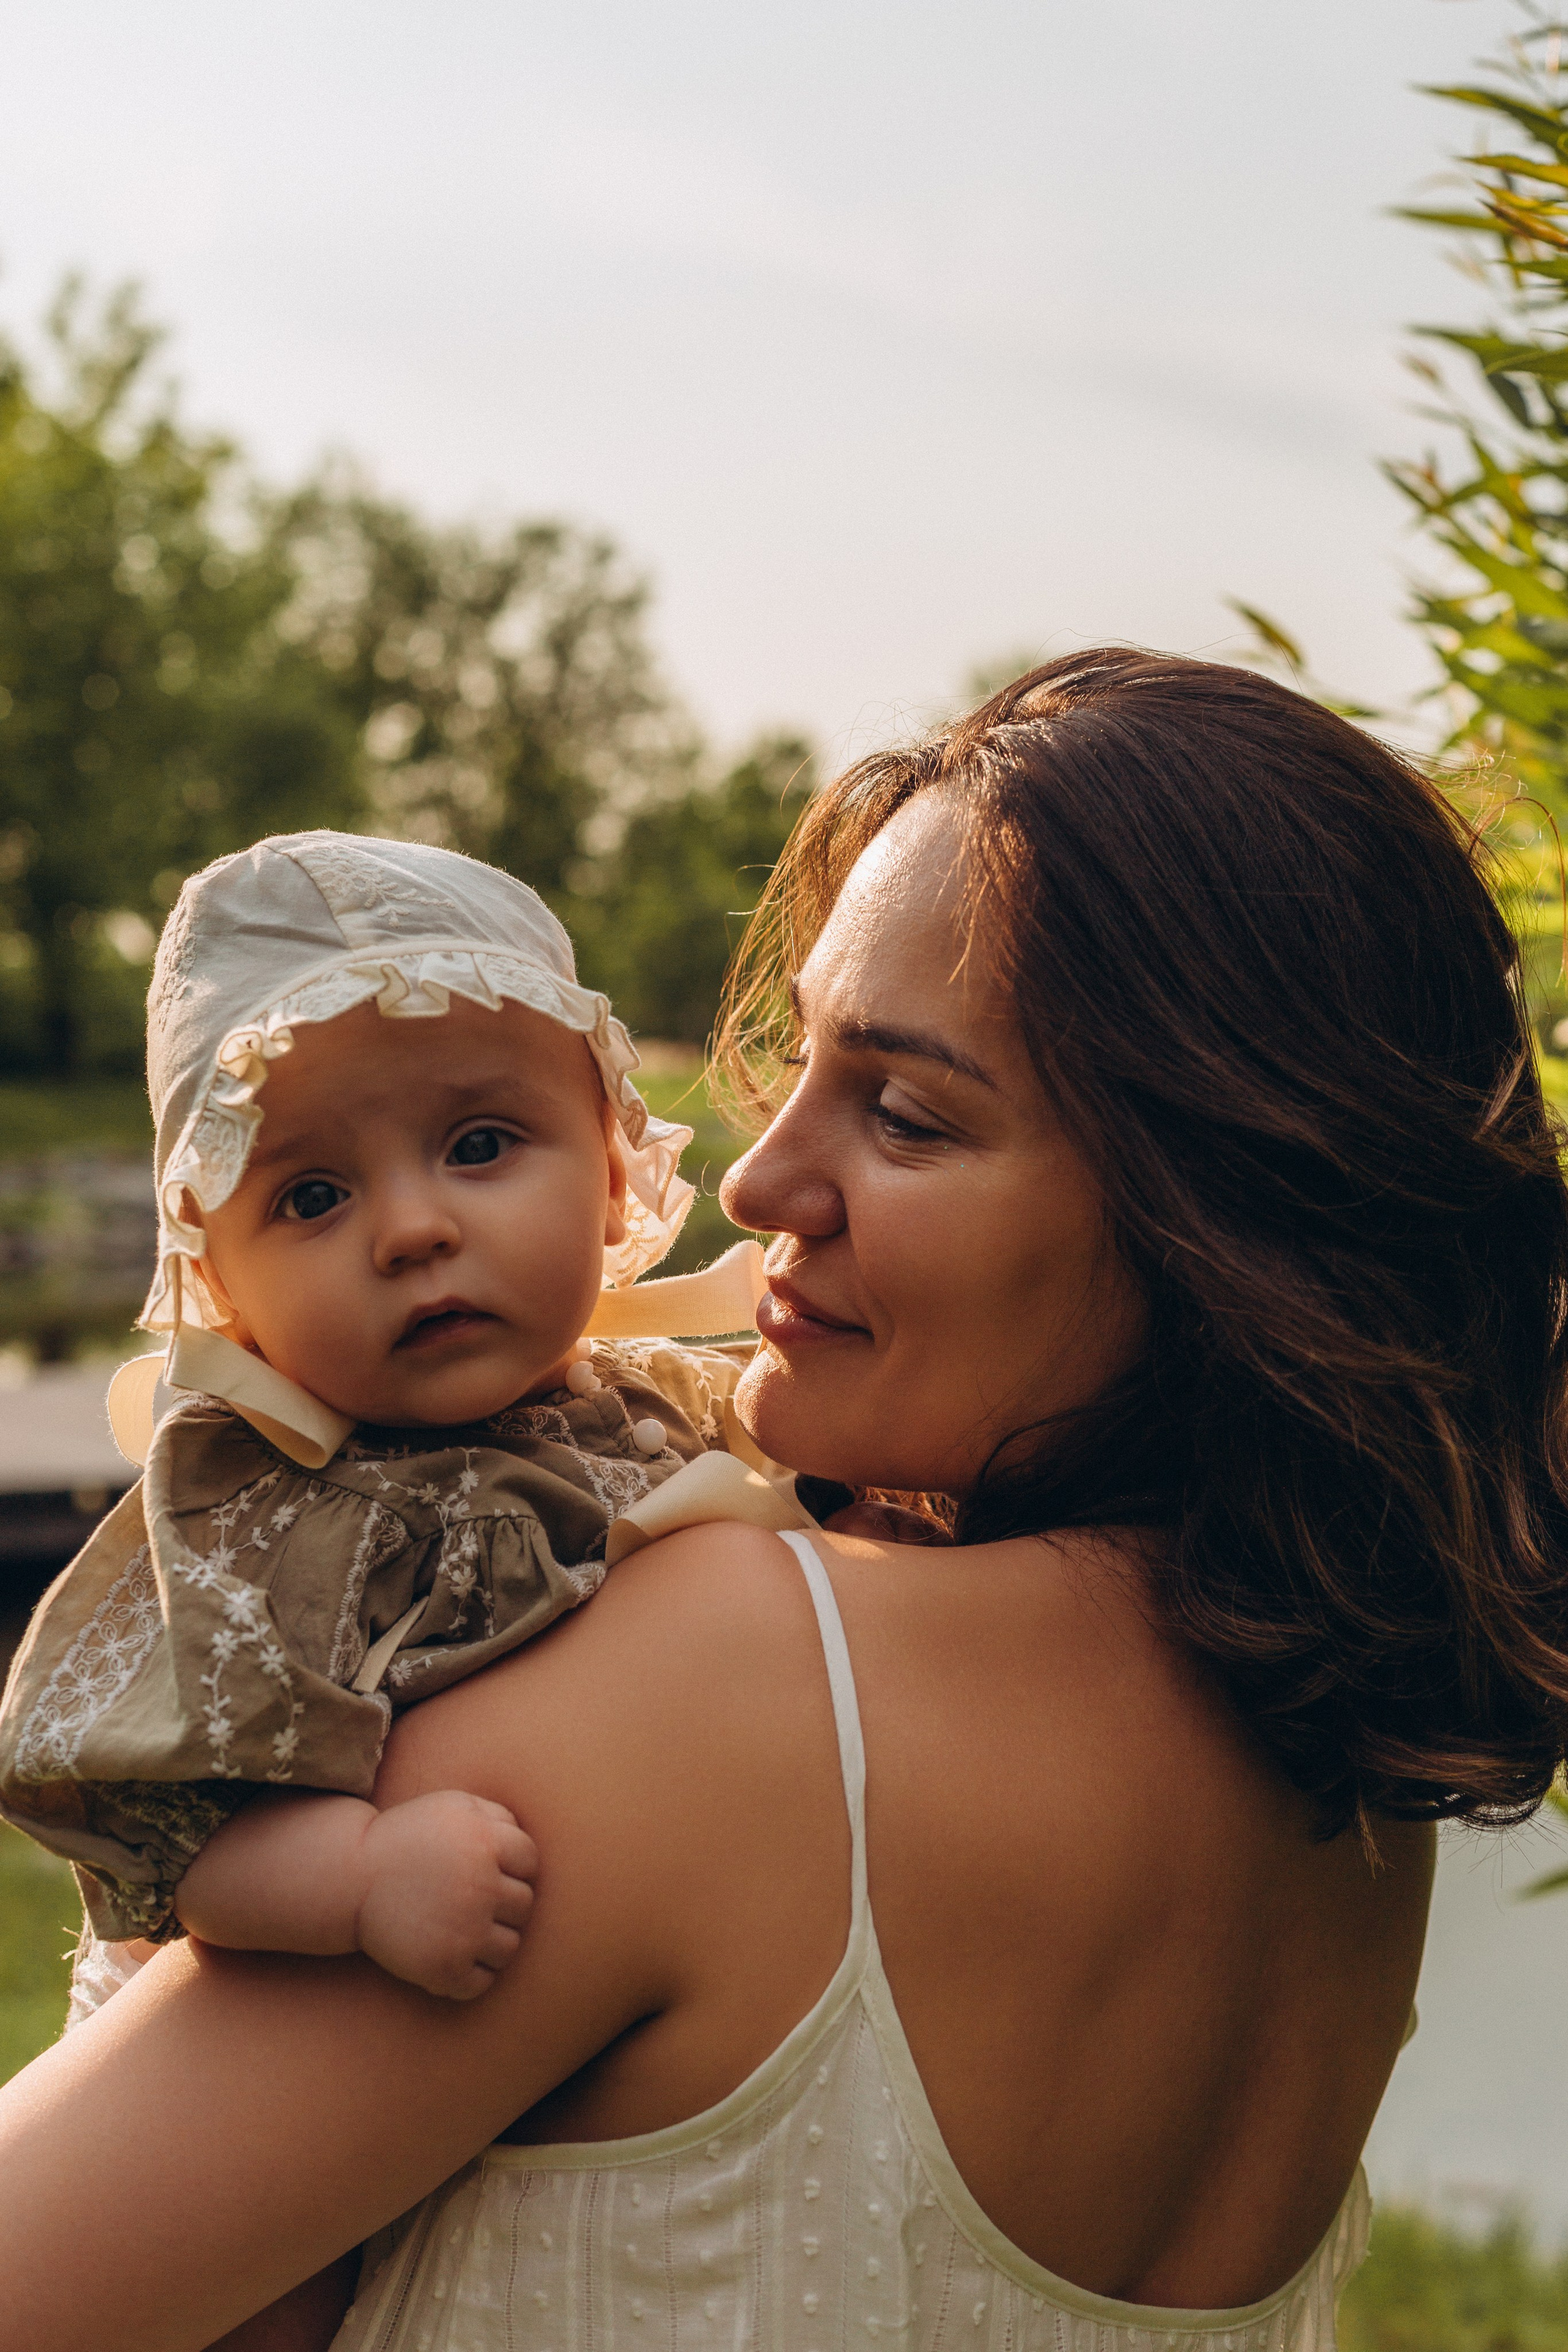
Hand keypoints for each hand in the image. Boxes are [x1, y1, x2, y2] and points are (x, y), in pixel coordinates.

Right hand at [353, 1790, 537, 2000]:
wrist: (350, 1878)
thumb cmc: (406, 1837)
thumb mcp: (451, 1806)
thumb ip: (496, 1815)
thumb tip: (527, 1839)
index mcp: (486, 1844)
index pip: (531, 1862)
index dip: (515, 1867)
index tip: (491, 1871)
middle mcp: (481, 1888)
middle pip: (524, 1905)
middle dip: (505, 1904)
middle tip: (475, 1902)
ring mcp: (465, 1932)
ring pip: (510, 1947)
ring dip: (494, 1941)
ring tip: (466, 1930)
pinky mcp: (445, 1968)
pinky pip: (483, 1982)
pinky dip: (473, 1975)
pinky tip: (454, 1955)